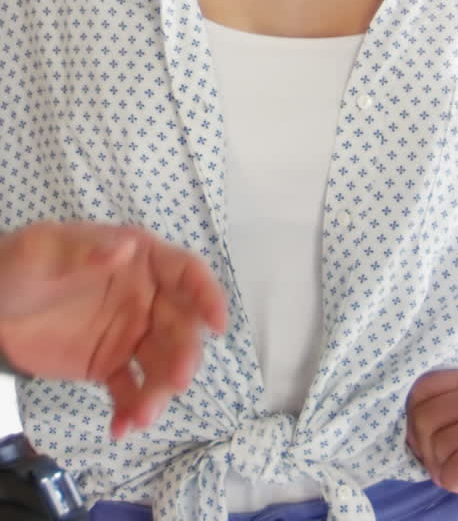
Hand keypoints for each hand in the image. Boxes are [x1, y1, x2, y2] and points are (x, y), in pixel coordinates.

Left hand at [0, 221, 227, 436]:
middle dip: (185, 354)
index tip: (218, 324)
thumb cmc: (19, 266)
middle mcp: (144, 296)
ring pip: (162, 364)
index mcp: (139, 259)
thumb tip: (126, 249)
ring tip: (139, 417)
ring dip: (160, 391)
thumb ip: (85, 250)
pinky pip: (131, 390)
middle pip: (181, 326)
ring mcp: (130, 333)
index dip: (207, 294)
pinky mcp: (109, 365)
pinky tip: (120, 428)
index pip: (185, 272)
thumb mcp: (43, 251)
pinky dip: (131, 410)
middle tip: (176, 382)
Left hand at [405, 368, 457, 520]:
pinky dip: (454, 481)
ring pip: (441, 445)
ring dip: (441, 472)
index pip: (421, 388)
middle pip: (426, 416)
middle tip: (440, 468)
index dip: (412, 422)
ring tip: (456, 477)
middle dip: (424, 452)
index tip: (426, 445)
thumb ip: (446, 417)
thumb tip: (405, 428)